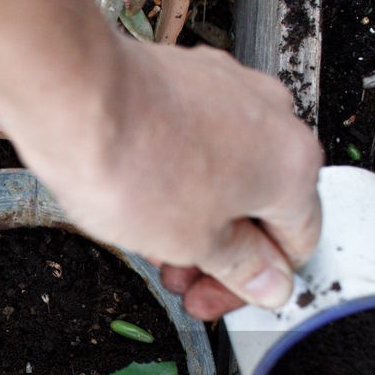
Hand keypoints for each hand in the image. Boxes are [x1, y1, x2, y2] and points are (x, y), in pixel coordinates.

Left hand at [4, 38, 323, 320]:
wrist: (74, 99)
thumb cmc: (133, 163)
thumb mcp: (195, 244)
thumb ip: (243, 267)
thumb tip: (270, 281)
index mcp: (293, 164)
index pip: (299, 241)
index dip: (259, 282)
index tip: (222, 296)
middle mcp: (272, 117)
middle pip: (260, 206)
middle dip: (221, 254)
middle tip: (185, 282)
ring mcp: (229, 90)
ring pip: (226, 174)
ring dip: (196, 220)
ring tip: (154, 247)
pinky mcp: (187, 78)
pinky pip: (195, 141)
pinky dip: (177, 178)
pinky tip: (142, 203)